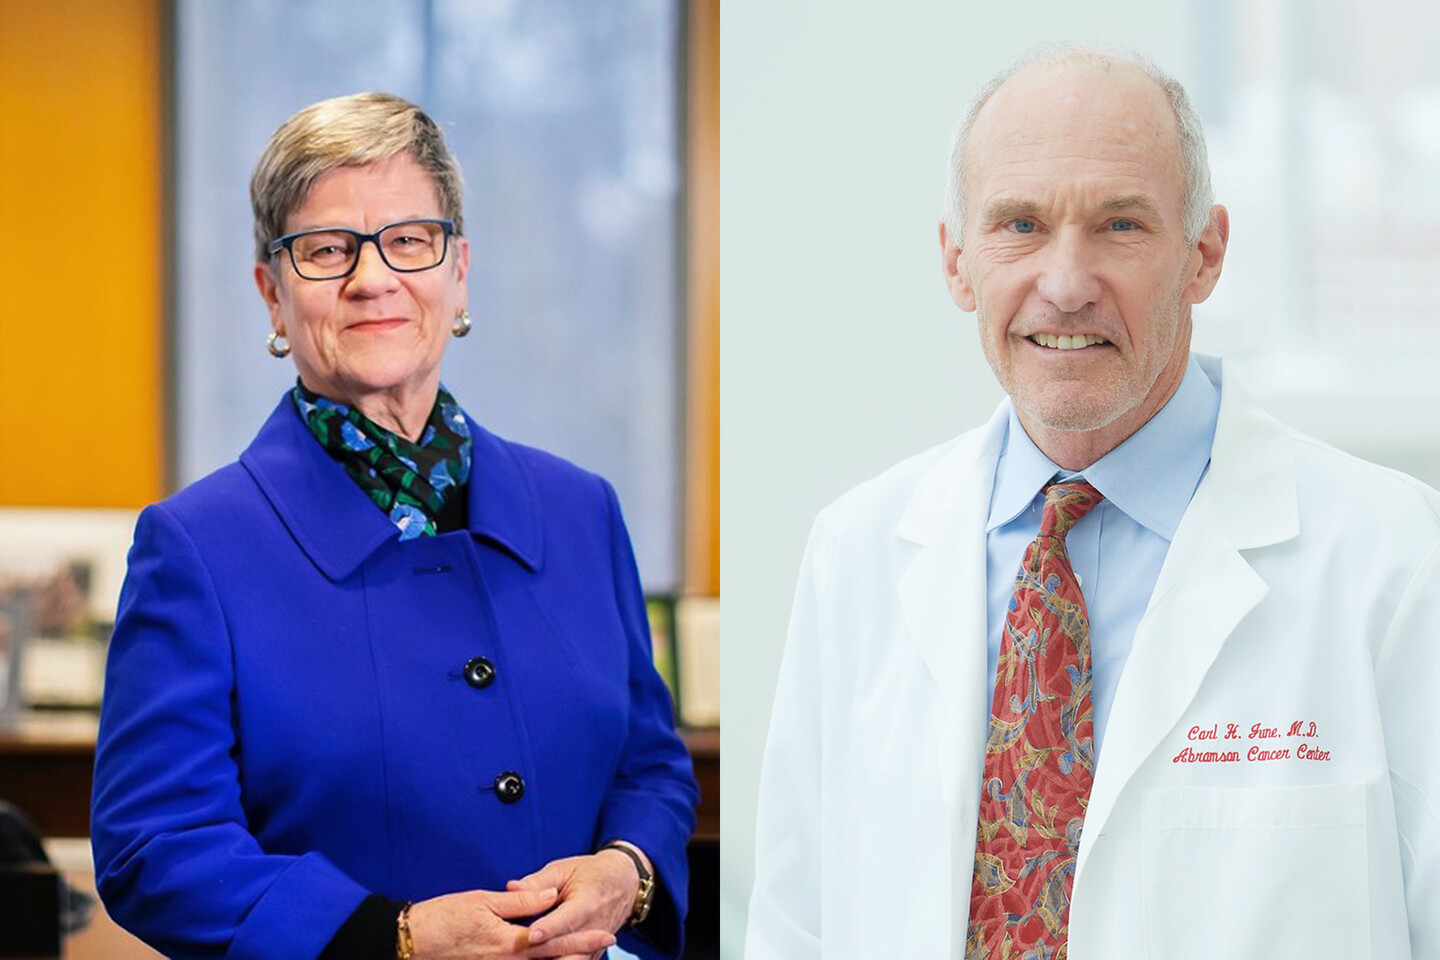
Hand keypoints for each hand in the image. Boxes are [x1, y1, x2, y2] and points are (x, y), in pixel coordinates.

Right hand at [407, 886, 614, 959]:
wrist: (410, 943)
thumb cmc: (443, 918)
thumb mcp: (482, 901)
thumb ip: (519, 901)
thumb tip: (550, 894)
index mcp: (508, 943)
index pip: (553, 940)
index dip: (582, 938)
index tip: (605, 933)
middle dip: (580, 952)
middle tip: (605, 943)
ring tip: (586, 955)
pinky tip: (551, 958)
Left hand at [509, 851, 641, 959]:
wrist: (624, 884)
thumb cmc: (590, 874)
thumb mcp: (565, 870)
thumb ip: (538, 882)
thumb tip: (512, 888)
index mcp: (588, 902)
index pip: (568, 918)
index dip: (550, 928)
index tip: (531, 935)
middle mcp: (595, 928)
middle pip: (571, 949)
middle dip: (547, 954)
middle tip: (521, 953)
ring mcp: (596, 945)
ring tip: (528, 959)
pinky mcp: (592, 955)